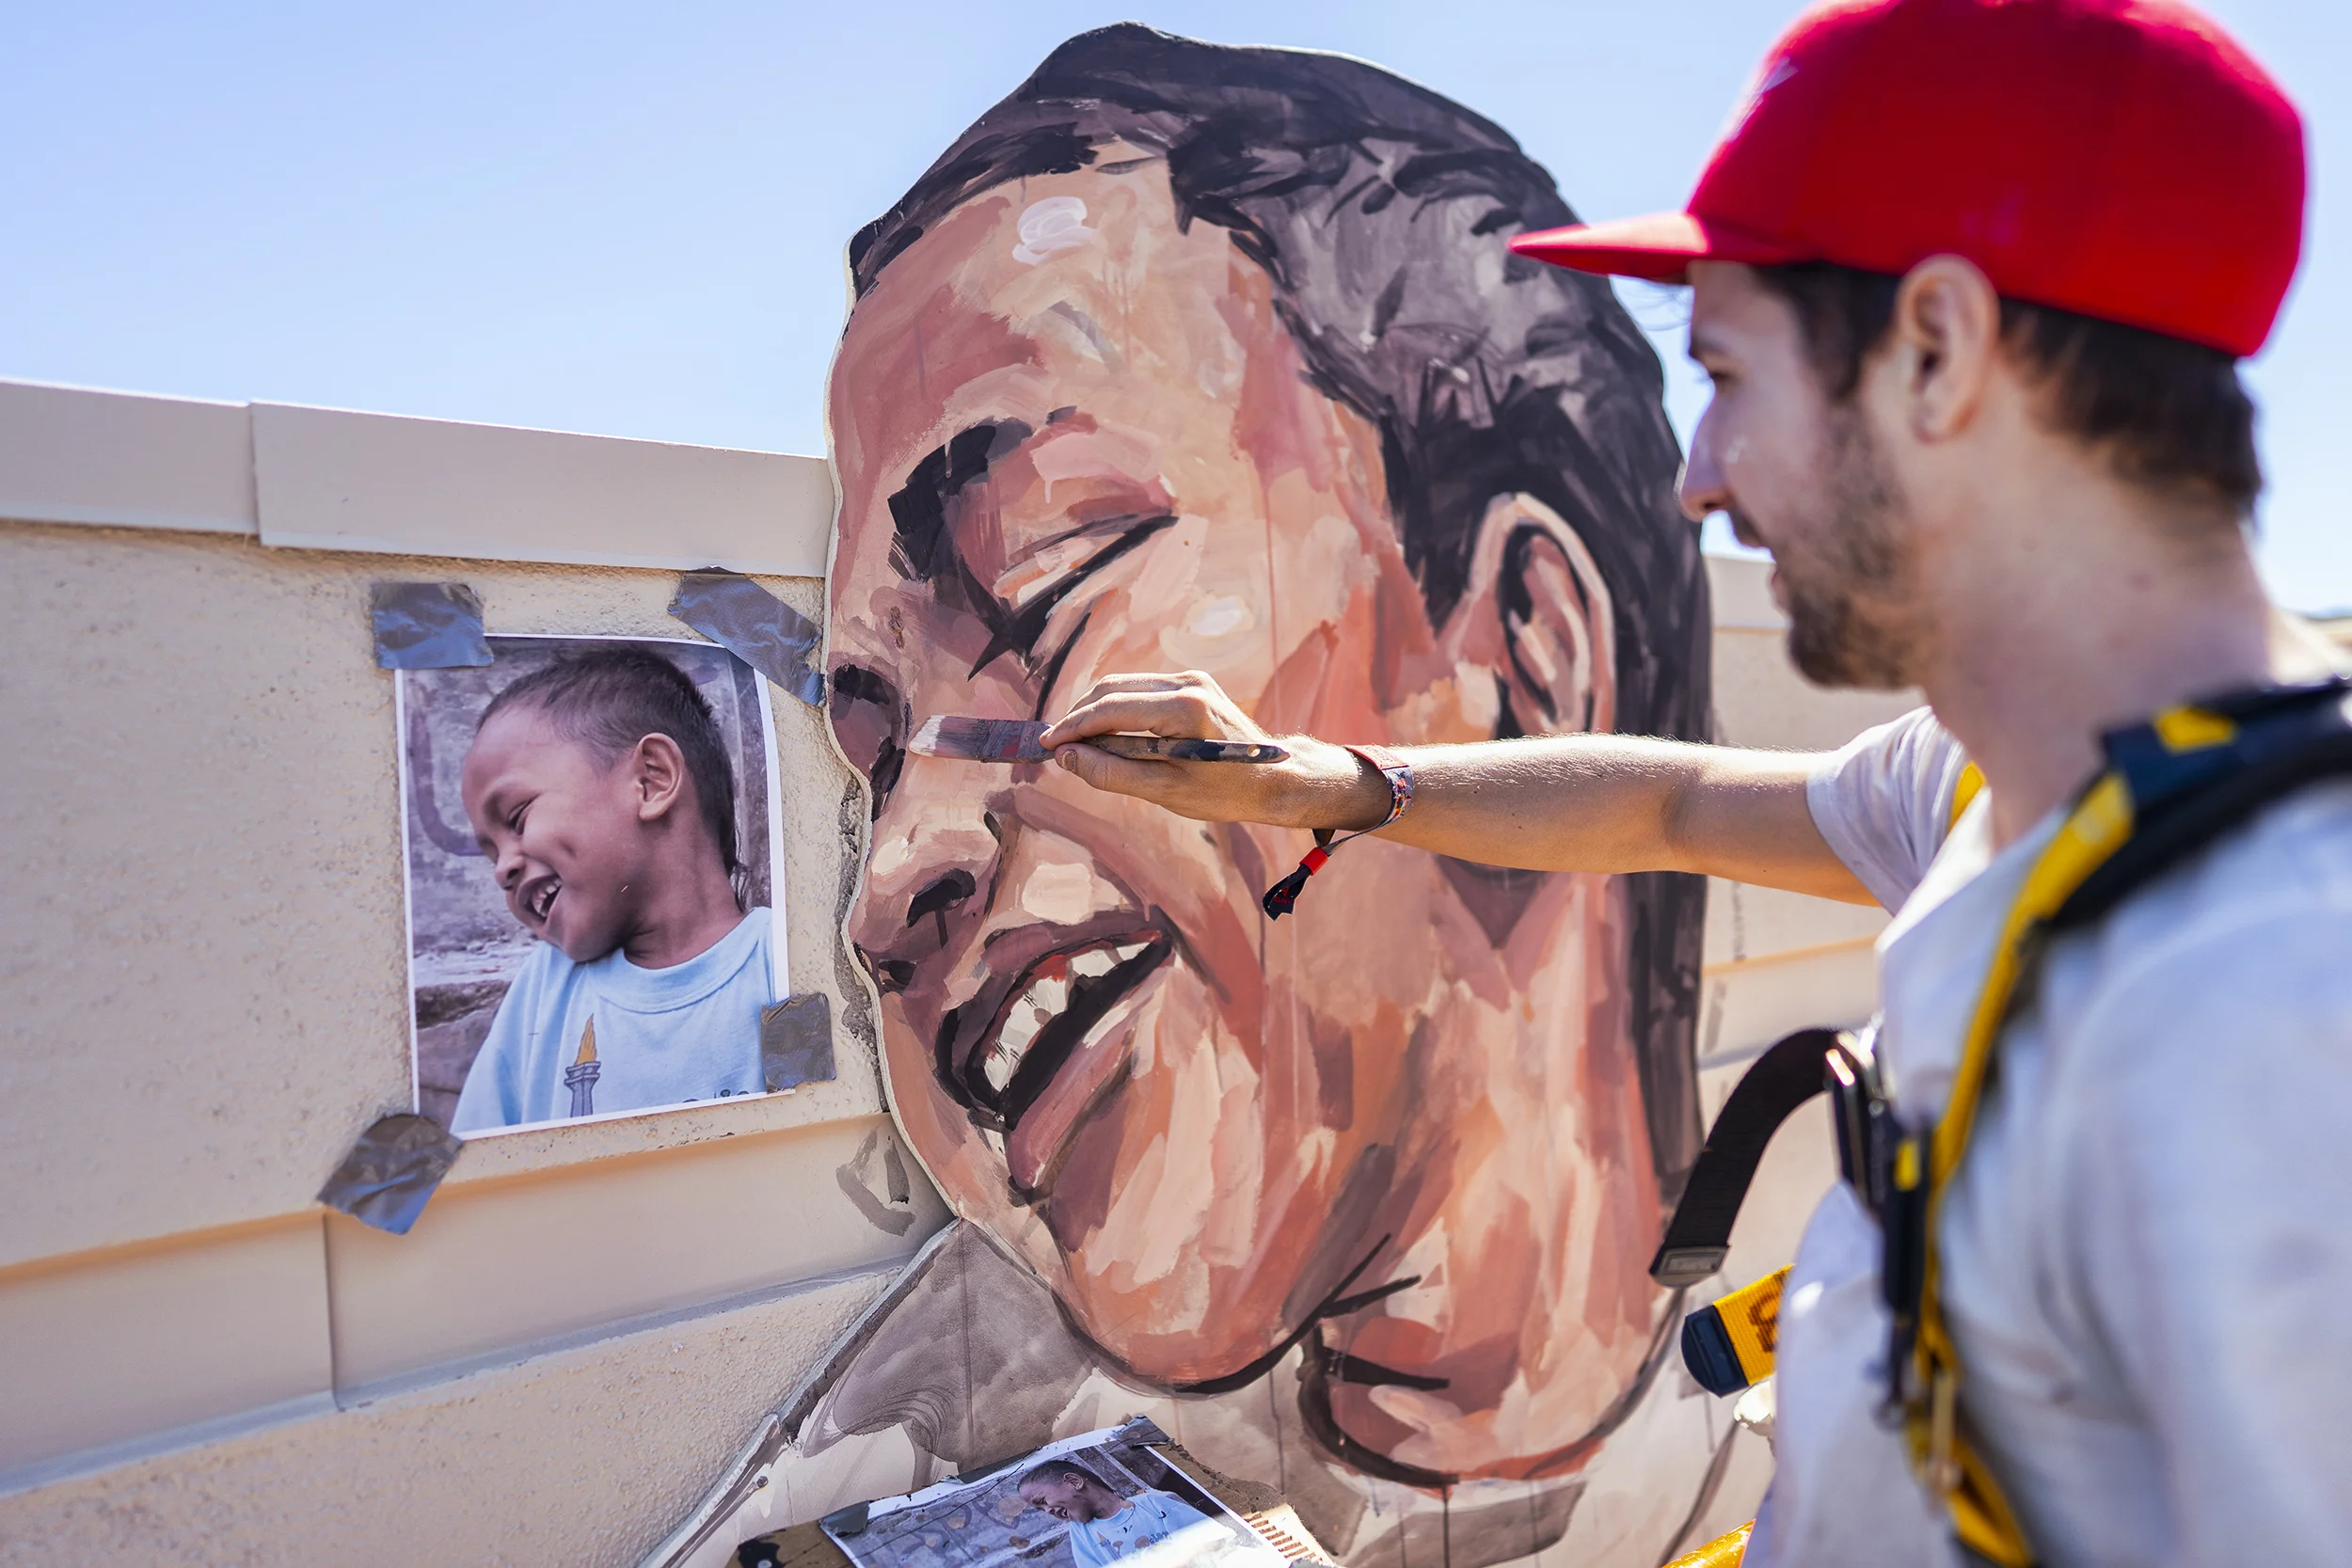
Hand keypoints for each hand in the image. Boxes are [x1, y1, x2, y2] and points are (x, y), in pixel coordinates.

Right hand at [1040, 671, 1391, 831]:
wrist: (1277, 778)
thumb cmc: (1226, 792)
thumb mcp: (1166, 792)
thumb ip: (1113, 773)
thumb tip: (1067, 758)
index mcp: (1182, 709)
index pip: (1109, 709)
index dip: (1072, 727)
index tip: (1046, 746)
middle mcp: (1187, 683)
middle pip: (1112, 690)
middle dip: (1079, 717)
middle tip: (1056, 748)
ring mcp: (1191, 679)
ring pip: (1124, 686)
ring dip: (1096, 712)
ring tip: (1077, 745)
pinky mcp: (1194, 683)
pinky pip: (1142, 690)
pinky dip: (1118, 709)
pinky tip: (1109, 736)